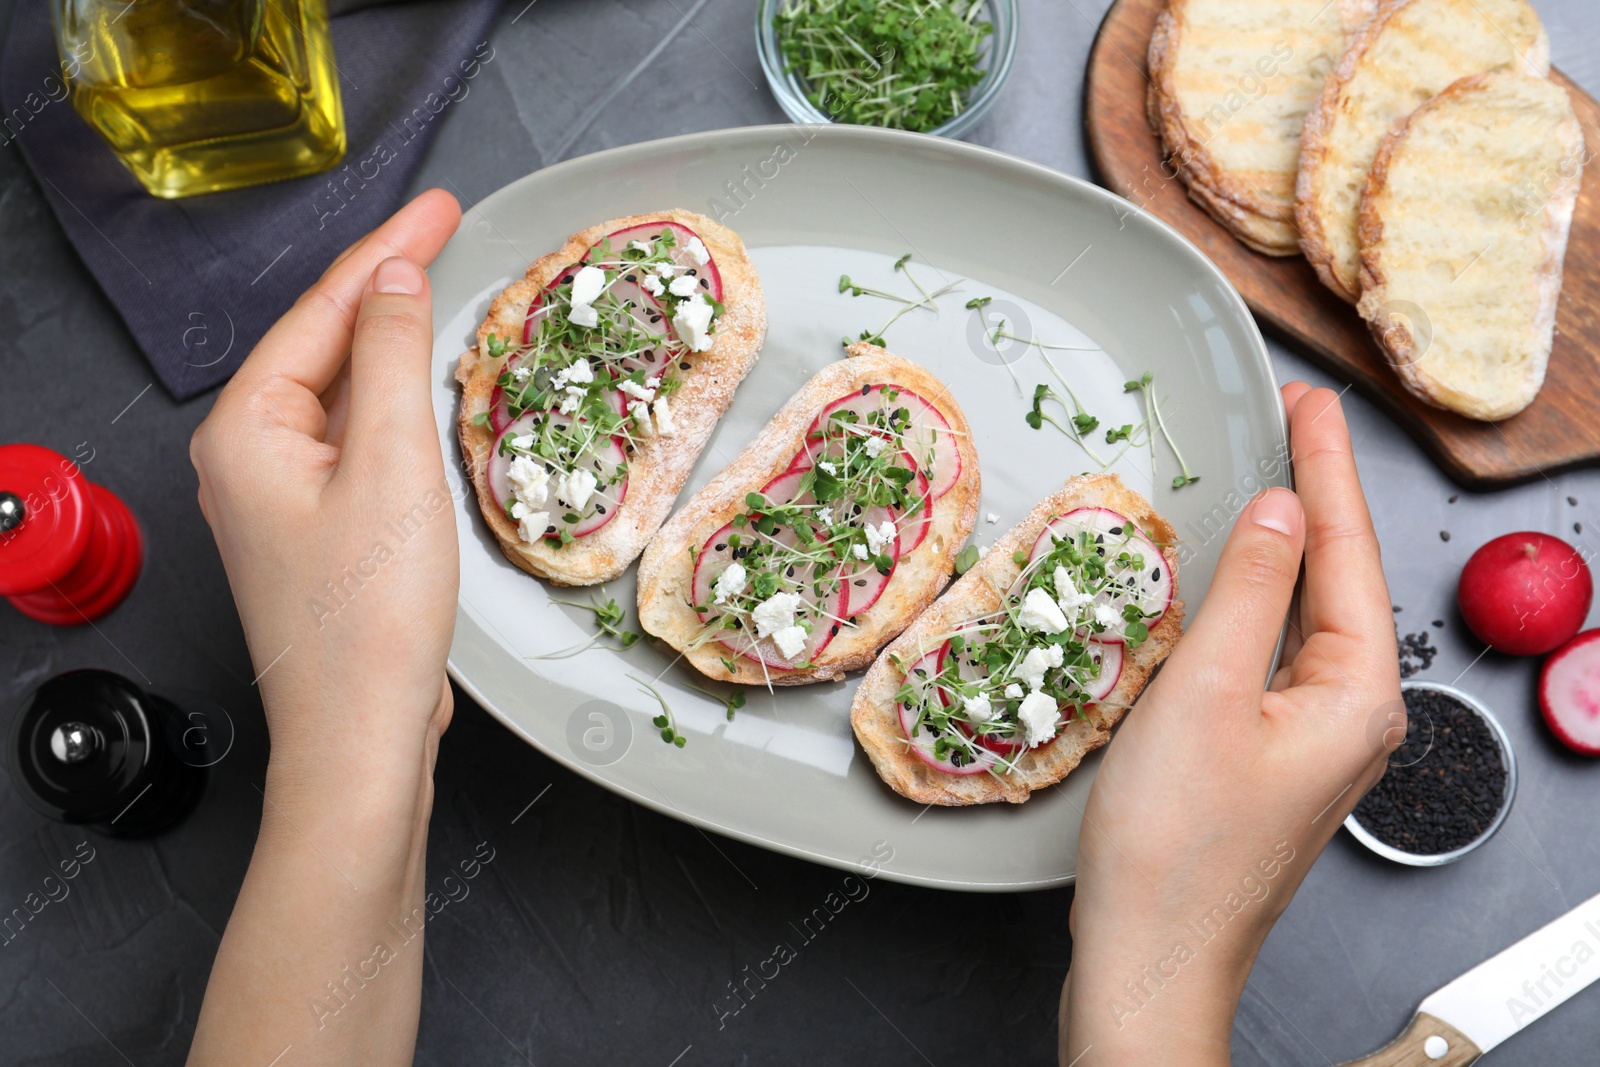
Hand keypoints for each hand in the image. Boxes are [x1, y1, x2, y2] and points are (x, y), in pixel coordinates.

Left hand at [188, 191, 463, 1065]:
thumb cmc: (371, 617)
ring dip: (391, 343)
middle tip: (449, 230)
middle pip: (324, 345)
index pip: (323, 312)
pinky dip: (394, 405)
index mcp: (249, 430)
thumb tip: (396, 278)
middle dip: (386, 286)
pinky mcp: (319, 533)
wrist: (363, 738)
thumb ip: (391, 357)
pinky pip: (356, 441)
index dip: (387, 251)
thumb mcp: (390, 465)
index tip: (443, 204)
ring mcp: (282, 498)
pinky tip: (426, 389)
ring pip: (342, 393)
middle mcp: (250, 457)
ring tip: (443, 290)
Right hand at [1059, 384, 1402, 1064]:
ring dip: (1282, 546)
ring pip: (1302, 617)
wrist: (1148, 952)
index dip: (1324, 467)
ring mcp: (1309, 740)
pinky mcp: (1267, 757)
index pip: (1347, 549)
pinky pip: (1270, 655)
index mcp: (1353, 694)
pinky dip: (1252, 602)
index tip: (1307, 402)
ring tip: (1264, 479)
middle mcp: (1348, 715)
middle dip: (1314, 494)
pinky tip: (1230, 580)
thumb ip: (1248, 588)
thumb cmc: (1175, 843)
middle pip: (1337, 578)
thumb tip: (1280, 508)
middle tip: (1289, 421)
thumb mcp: (1206, 690)